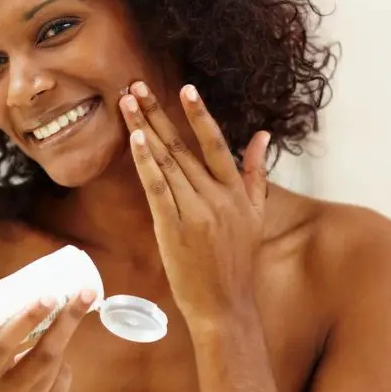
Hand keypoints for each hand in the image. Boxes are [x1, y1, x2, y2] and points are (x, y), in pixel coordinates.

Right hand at [0, 283, 95, 391]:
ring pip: (55, 367)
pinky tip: (52, 357)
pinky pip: (62, 382)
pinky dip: (61, 363)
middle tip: (84, 294)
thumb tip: (12, 284)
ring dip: (61, 339)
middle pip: (42, 357)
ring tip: (62, 320)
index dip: (27, 320)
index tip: (49, 296)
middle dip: (66, 322)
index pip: (3, 344)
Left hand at [120, 81, 270, 328]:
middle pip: (182, 146)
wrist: (225, 305)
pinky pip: (158, 187)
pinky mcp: (174, 228)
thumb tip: (263, 135)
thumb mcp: (255, 214)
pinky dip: (146, 162)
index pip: (216, 144)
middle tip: (136, 86)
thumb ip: (255, 173)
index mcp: (236, 191)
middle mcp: (217, 196)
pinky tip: (136, 139)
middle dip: (158, 113)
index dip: (200, 115)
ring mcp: (195, 211)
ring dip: (145, 128)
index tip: (185, 88)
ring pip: (167, 161)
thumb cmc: (237, 260)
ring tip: (127, 103)